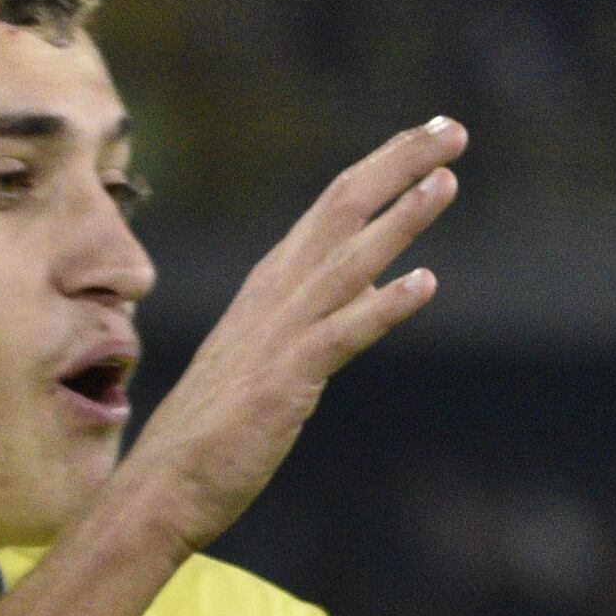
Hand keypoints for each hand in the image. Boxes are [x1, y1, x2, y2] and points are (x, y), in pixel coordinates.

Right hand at [108, 118, 466, 552]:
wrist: (162, 486)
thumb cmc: (215, 431)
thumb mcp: (269, 359)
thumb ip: (312, 322)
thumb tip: (362, 297)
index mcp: (271, 286)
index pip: (332, 208)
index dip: (382, 168)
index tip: (428, 138)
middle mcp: (275, 296)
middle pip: (341, 209)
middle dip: (399, 165)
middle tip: (452, 129)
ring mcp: (279, 335)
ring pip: (348, 260)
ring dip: (400, 218)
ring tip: (447, 182)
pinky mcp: (287, 380)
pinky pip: (342, 334)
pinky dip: (383, 306)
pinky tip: (425, 283)